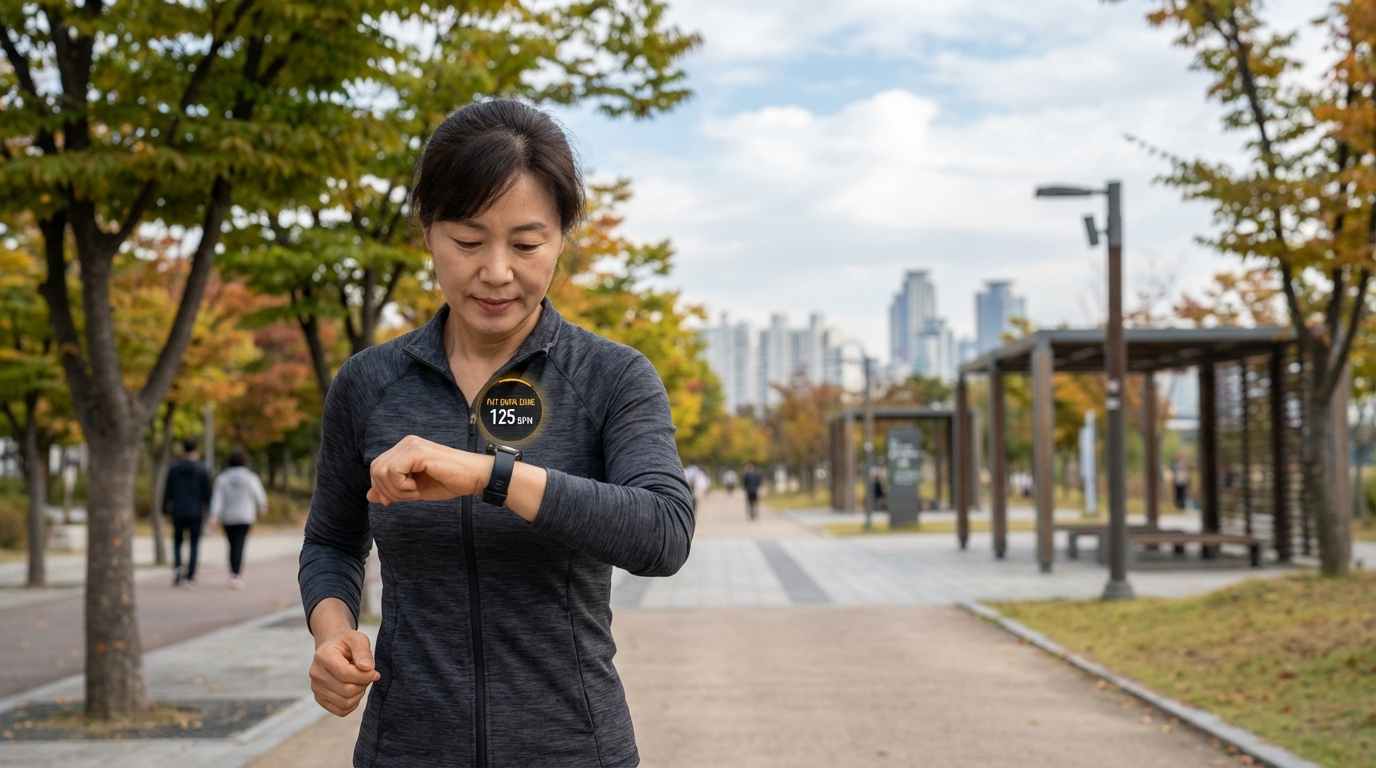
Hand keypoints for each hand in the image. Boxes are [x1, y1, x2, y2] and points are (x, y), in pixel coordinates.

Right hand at [309, 626, 379, 716]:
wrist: (333, 647)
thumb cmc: (347, 643)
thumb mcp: (358, 639)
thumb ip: (363, 652)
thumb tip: (368, 668)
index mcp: (323, 655)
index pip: (346, 674)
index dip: (365, 676)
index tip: (374, 671)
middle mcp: (316, 673)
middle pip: (346, 690)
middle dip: (363, 684)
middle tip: (366, 675)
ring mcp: (316, 688)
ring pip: (345, 703)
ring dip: (359, 694)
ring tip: (359, 681)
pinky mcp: (320, 699)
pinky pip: (341, 710)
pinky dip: (352, 703)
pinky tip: (354, 690)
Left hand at [366, 435, 491, 505]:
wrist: (473, 478)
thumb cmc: (449, 482)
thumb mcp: (414, 490)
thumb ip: (393, 491)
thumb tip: (370, 496)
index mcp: (404, 450)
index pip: (376, 468)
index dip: (381, 488)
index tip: (394, 500)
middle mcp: (406, 443)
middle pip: (375, 469)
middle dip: (387, 490)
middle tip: (409, 496)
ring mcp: (411, 445)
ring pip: (381, 471)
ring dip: (396, 490)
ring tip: (415, 492)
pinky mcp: (417, 451)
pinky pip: (393, 471)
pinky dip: (401, 486)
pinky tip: (417, 488)